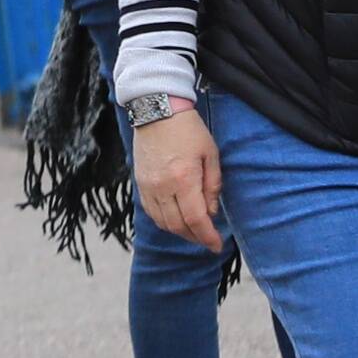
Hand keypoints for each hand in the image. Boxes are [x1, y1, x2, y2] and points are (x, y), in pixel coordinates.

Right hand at [134, 109, 221, 246]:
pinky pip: (150, 212)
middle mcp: (163, 187)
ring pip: (162, 222)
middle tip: (208, 240)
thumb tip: (211, 212)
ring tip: (193, 232)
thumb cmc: (189, 131)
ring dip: (179, 232)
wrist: (157, 111)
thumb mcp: (211, 155)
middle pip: (177, 225)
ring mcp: (148, 186)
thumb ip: (212, 186)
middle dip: (194, 237)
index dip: (207, 236)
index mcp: (184, 179)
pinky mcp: (140, 183)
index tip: (217, 246)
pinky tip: (175, 220)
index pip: (196, 219)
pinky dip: (164, 221)